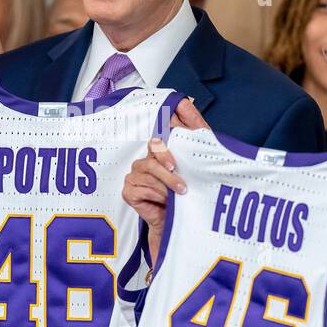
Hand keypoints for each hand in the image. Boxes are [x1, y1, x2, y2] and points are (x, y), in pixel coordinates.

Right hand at [121, 98, 208, 267]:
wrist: (182, 225)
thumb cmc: (190, 194)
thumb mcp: (197, 161)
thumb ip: (194, 130)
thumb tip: (185, 101)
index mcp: (161, 150)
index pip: (160, 132)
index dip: (168, 132)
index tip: (178, 141)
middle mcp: (146, 160)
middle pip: (152, 150)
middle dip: (168, 163)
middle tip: (180, 177)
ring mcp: (135, 174)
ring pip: (147, 170)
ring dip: (166, 184)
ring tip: (180, 194)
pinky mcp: (129, 191)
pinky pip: (139, 187)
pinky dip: (155, 195)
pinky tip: (164, 202)